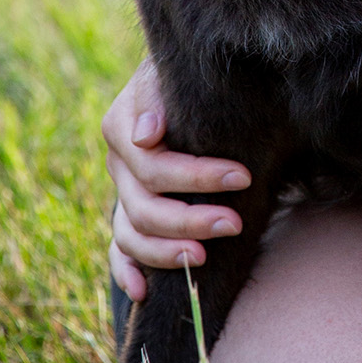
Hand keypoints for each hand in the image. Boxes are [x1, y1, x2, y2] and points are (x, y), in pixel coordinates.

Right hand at [102, 58, 252, 303]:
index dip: (199, 177)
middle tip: (234, 223)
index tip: (244, 176)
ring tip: (203, 259)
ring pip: (130, 235)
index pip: (156, 167)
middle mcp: (118, 165)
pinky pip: (118, 251)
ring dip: (164, 252)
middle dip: (190, 220)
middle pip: (144, 207)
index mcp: (122, 127)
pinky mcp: (128, 215)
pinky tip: (143, 291)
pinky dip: (125, 272)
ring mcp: (121, 193)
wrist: (183, 81)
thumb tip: (147, 135)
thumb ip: (157, 95)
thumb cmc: (186, 75)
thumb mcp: (171, 72)